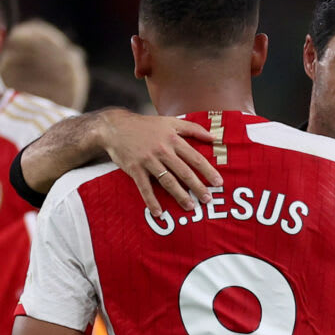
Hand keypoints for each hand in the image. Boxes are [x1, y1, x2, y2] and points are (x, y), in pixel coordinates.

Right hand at [97, 109, 222, 215]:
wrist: (116, 127)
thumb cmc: (146, 125)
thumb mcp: (170, 121)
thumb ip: (193, 128)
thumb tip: (214, 137)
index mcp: (173, 139)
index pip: (195, 157)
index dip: (208, 171)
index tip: (218, 182)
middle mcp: (162, 150)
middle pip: (184, 172)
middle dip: (197, 187)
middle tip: (208, 199)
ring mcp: (148, 160)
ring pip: (167, 181)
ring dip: (180, 195)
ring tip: (190, 206)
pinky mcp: (134, 169)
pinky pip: (145, 188)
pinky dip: (151, 201)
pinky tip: (158, 212)